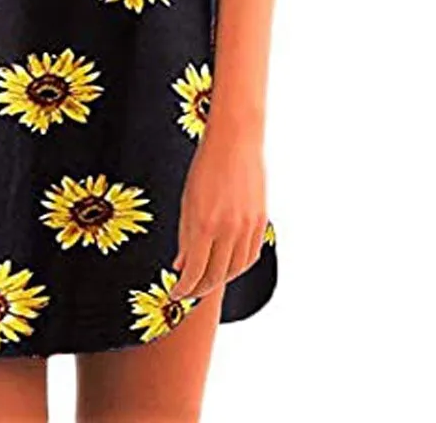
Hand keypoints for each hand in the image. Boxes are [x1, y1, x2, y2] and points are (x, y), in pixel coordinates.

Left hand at [170, 132, 267, 300]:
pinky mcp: (261, 221)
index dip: (183, 289)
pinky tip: (227, 267)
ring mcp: (248, 227)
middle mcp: (228, 230)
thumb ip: (184, 236)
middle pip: (215, 276)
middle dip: (199, 289)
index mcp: (204, 224)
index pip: (194, 272)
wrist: (235, 141)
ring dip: (219, 280)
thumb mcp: (187, 201)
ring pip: (235, 270)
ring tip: (204, 282)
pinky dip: (238, 267)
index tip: (175, 295)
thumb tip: (181, 266)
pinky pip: (250, 255)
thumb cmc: (205, 167)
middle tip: (187, 293)